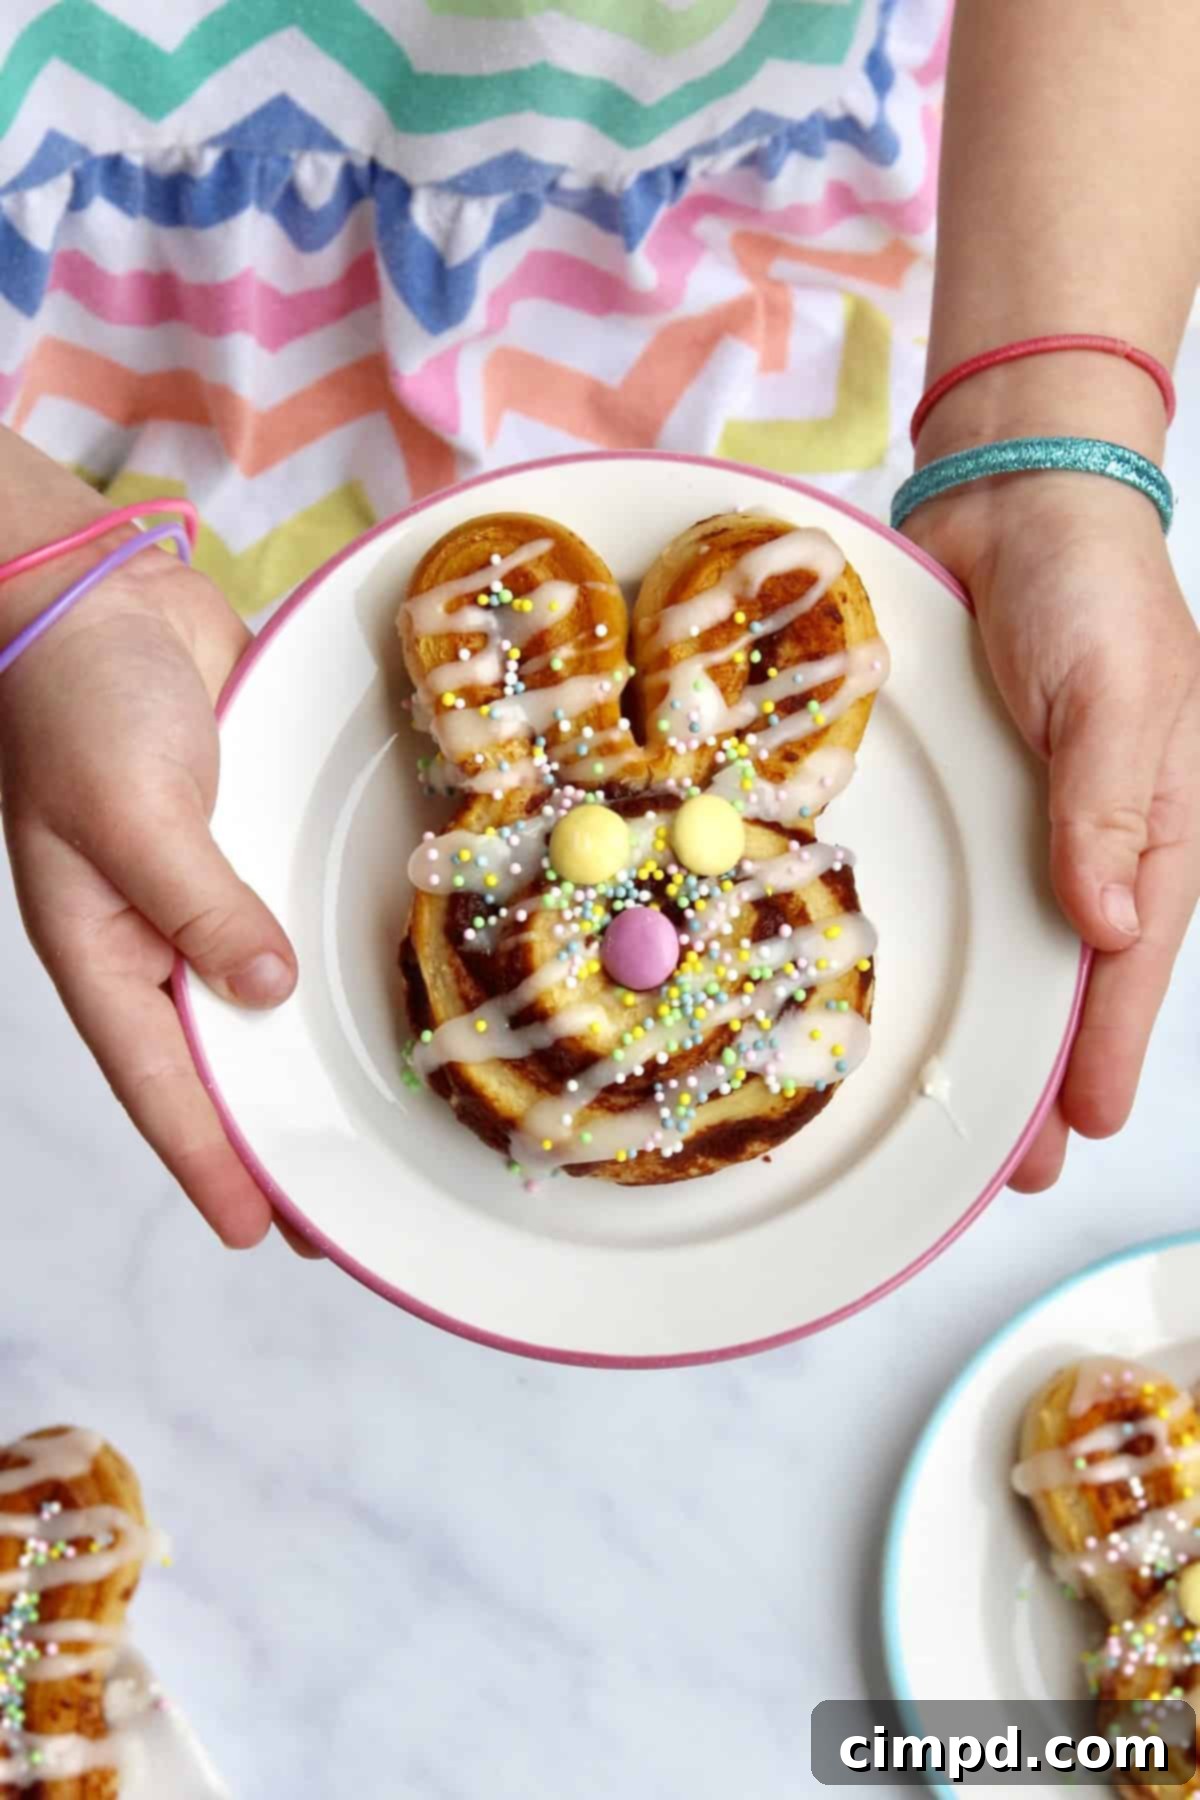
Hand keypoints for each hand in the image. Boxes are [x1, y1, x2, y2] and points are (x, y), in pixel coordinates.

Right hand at [0, 540, 313, 1249]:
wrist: (99, 591)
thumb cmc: (80, 700)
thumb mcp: (128, 809)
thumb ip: (197, 903)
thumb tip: (264, 994)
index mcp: (103, 949)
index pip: (159, 1081)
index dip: (209, 1159)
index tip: (263, 1232)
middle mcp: (157, 936)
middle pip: (220, 1062)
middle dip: (269, 1135)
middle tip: (335, 1213)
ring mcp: (208, 891)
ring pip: (263, 1001)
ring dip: (307, 1059)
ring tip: (371, 1125)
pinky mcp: (251, 843)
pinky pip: (294, 917)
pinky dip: (330, 963)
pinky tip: (373, 994)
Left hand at [905, 473, 1199, 1188]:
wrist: (1014, 499)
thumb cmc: (1088, 585)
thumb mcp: (1116, 691)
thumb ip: (1112, 805)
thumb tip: (1111, 926)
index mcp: (1155, 822)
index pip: (1137, 956)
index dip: (1112, 1044)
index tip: (1088, 1125)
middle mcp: (1095, 835)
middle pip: (1079, 977)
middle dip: (1057, 1072)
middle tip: (1021, 1166)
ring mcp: (1031, 819)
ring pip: (1020, 949)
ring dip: (1003, 1032)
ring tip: (973, 1116)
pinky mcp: (975, 796)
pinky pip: (968, 889)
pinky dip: (955, 951)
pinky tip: (924, 996)